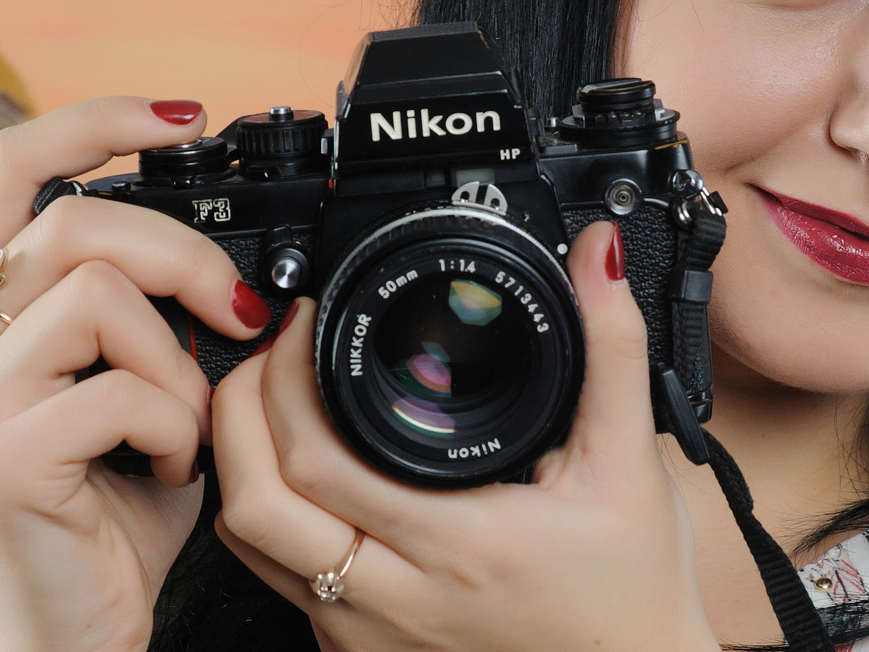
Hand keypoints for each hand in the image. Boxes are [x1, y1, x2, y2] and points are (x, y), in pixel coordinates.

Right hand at [0, 98, 271, 651]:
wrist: (80, 613)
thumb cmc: (116, 494)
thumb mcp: (136, 379)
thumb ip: (154, 314)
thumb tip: (234, 267)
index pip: (16, 164)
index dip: (98, 119)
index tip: (183, 116)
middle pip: (80, 223)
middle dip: (186, 257)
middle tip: (237, 313)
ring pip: (103, 297)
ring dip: (181, 363)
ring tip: (187, 421)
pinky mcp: (1, 451)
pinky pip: (126, 391)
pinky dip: (178, 428)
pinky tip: (169, 465)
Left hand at [212, 221, 721, 651]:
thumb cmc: (632, 585)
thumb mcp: (629, 461)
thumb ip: (611, 349)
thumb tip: (597, 257)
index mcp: (458, 542)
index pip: (319, 462)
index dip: (286, 378)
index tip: (307, 323)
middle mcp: (397, 599)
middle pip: (254, 506)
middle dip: (235, 410)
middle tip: (270, 352)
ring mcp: (370, 634)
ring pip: (251, 547)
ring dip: (242, 462)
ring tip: (273, 400)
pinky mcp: (362, 651)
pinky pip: (279, 579)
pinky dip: (270, 512)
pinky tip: (304, 473)